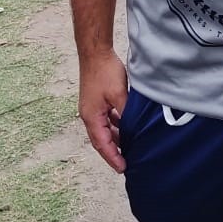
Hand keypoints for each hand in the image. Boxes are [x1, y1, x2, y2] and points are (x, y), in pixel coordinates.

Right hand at [78, 51, 128, 172]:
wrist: (96, 53)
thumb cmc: (105, 72)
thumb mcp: (119, 95)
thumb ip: (126, 114)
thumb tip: (133, 130)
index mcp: (92, 117)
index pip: (102, 144)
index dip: (113, 157)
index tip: (123, 168)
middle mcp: (89, 116)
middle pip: (101, 140)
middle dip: (113, 153)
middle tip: (126, 164)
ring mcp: (92, 109)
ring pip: (104, 131)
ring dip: (115, 140)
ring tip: (129, 149)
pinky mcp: (97, 102)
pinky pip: (106, 120)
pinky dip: (115, 127)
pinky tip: (126, 128)